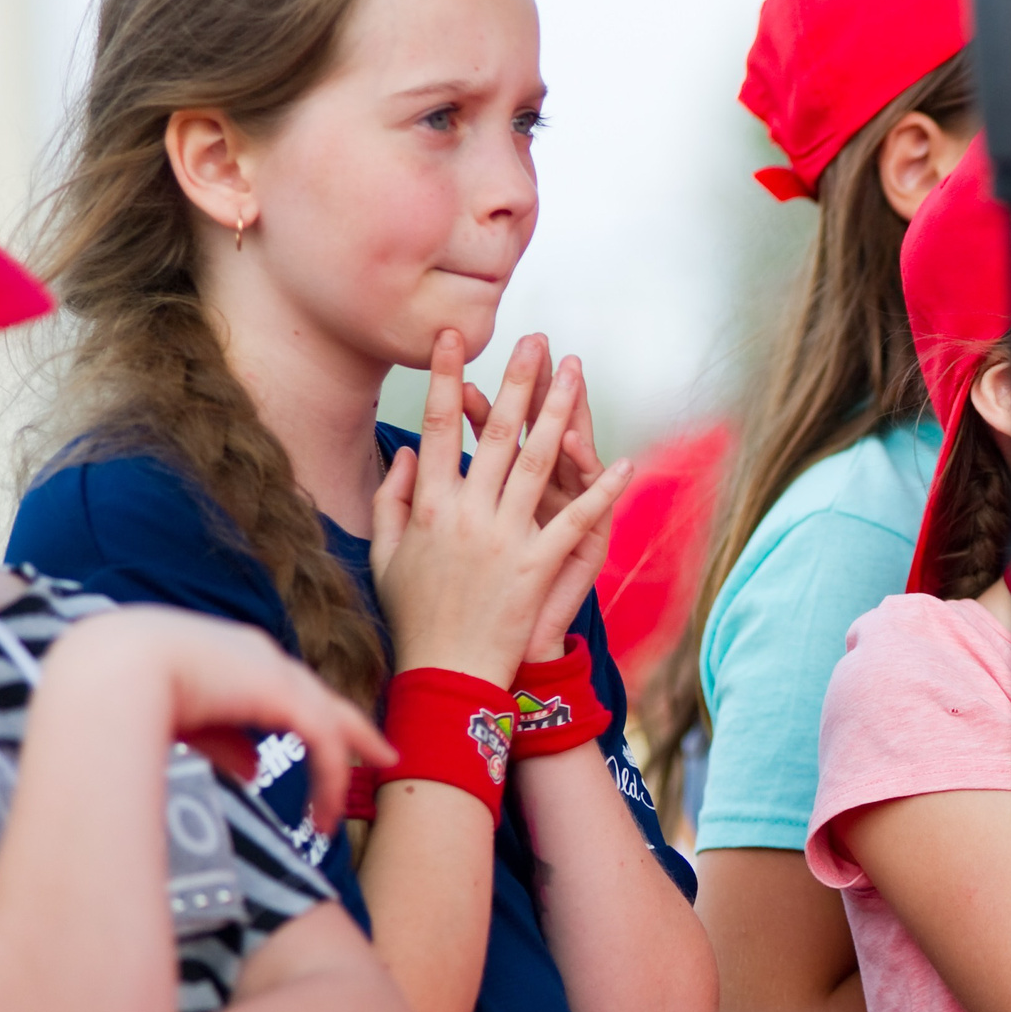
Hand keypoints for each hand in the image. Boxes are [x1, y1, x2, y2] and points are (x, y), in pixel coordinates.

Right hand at [40, 607, 395, 832]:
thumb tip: (254, 771)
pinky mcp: (284, 693)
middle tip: (379, 753)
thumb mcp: (178, 717)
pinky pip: (323, 740)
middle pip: (317, 695)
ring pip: (328, 719)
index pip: (279, 685)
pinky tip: (325, 816)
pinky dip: (328, 779)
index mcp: (228, 654)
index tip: (316, 740)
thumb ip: (221, 741)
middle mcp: (257, 654)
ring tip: (344, 809)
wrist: (110, 666)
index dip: (301, 713)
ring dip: (340, 765)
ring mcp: (274, 669)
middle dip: (347, 726)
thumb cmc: (121, 689)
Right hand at [370, 331, 633, 687]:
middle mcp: (464, 514)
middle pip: (494, 433)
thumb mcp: (386, 554)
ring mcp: (503, 537)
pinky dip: (602, 490)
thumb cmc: (413, 615)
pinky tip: (624, 461)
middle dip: (516, 381)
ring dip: (559, 414)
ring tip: (575, 373)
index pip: (434, 429)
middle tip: (535, 339)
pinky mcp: (537, 564)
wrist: (444, 673)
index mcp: (426, 507)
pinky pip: (576, 518)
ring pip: (536, 462)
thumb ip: (391, 498)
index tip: (450, 338)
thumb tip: (405, 452)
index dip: (443, 379)